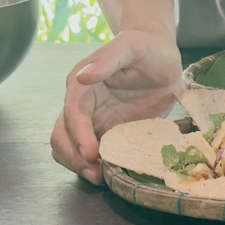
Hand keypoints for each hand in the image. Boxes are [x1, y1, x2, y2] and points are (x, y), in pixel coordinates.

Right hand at [50, 28, 182, 184]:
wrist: (162, 56)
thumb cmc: (146, 47)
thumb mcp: (130, 47)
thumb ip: (108, 59)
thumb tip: (82, 76)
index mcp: (82, 84)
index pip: (72, 113)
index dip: (78, 135)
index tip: (91, 154)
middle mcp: (82, 106)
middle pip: (62, 137)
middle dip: (74, 158)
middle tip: (96, 174)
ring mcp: (95, 122)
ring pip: (71, 150)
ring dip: (80, 166)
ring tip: (102, 178)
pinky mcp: (110, 133)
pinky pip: (95, 155)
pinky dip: (97, 167)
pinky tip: (112, 173)